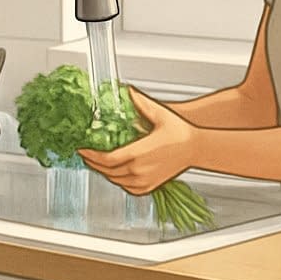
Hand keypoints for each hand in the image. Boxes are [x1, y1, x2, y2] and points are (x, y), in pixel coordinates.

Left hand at [77, 89, 196, 193]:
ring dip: (103, 171)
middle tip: (86, 155)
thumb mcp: (160, 115)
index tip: (82, 149)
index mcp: (138, 154)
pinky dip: (117, 180)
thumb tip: (128, 91)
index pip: (106, 159)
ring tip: (97, 162)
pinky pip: (127, 187)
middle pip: (107, 171)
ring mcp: (144, 180)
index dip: (90, 156)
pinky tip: (114, 172)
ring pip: (115, 180)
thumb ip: (141, 104)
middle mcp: (139, 170)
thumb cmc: (181, 133)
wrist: (197, 148)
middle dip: (93, 163)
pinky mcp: (149, 186)